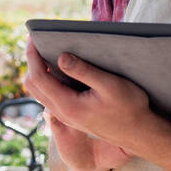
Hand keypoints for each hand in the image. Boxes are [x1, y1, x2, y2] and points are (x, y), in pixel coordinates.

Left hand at [23, 37, 154, 158]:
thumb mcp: (110, 85)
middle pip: (33, 85)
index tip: (33, 37)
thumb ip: (84, 71)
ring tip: (45, 51)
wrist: (139, 134)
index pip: (39, 77)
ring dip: (38, 71)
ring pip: (39, 92)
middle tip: (38, 41)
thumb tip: (61, 57)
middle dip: (31, 62)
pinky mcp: (71, 115)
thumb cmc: (130, 107)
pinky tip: (58, 67)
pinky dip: (47, 80)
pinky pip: (49, 96)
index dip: (32, 56)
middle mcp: (62, 113)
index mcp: (68, 105)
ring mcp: (65, 116)